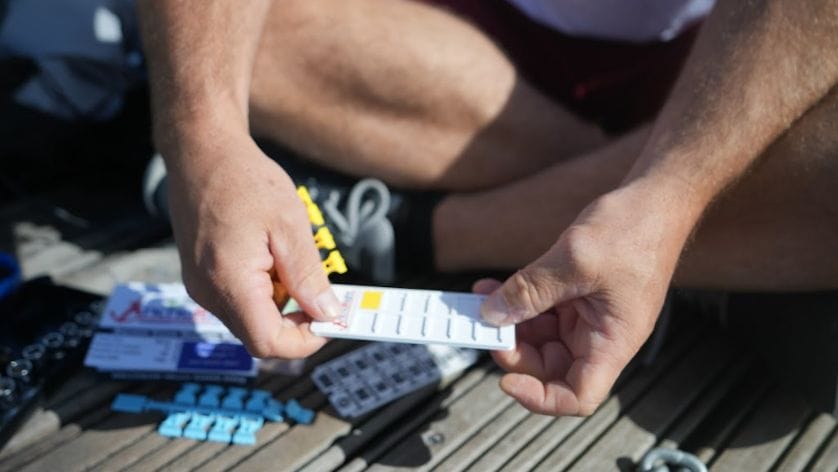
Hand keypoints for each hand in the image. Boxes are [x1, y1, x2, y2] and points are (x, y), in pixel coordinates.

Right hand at [164, 130, 341, 358]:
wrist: (200, 152)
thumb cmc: (244, 180)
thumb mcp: (290, 226)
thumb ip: (308, 277)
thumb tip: (328, 313)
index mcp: (230, 282)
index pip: (268, 343)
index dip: (305, 340)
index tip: (330, 319)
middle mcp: (208, 292)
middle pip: (259, 336)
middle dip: (296, 322)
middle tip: (322, 293)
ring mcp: (200, 286)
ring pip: (250, 319)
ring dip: (280, 305)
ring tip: (291, 263)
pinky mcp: (200, 277)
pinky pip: (237, 301)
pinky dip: (263, 292)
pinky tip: (272, 259)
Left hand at [478, 183, 693, 415]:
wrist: (655, 197)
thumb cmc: (636, 228)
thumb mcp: (574, 260)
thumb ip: (530, 290)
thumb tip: (493, 314)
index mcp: (613, 341)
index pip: (578, 396)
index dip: (541, 398)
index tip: (507, 380)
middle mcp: (602, 336)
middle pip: (552, 368)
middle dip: (516, 351)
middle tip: (488, 326)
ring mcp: (590, 317)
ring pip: (541, 340)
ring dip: (510, 323)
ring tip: (484, 300)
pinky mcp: (579, 297)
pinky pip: (542, 312)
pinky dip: (517, 303)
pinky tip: (494, 288)